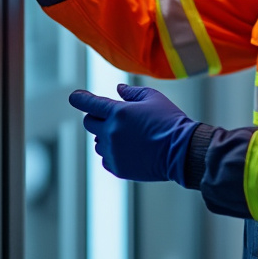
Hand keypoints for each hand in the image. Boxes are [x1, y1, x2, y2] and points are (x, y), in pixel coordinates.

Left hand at [69, 84, 198, 185]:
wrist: (182, 152)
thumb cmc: (170, 121)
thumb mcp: (153, 98)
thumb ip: (131, 93)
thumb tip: (117, 90)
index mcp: (118, 112)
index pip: (88, 103)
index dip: (79, 99)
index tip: (75, 97)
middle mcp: (110, 132)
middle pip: (89, 123)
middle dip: (97, 118)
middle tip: (115, 118)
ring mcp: (112, 152)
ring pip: (97, 142)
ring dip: (107, 137)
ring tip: (130, 137)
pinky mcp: (117, 168)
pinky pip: (105, 158)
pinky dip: (113, 153)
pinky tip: (131, 150)